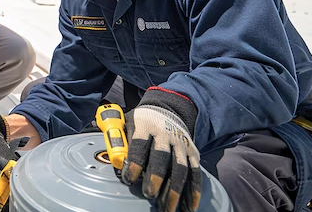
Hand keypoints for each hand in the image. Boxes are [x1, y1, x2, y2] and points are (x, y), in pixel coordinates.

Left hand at [121, 89, 201, 211]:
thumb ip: (119, 140)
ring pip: (181, 168)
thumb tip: (116, 161)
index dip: (135, 162)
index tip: (129, 178)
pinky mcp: (193, 152)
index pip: (140, 144)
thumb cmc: (140, 124)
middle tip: (149, 194)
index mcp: (145, 125)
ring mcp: (181, 143)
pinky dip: (194, 191)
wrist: (165, 110)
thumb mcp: (125, 123)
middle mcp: (165, 133)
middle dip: (156, 177)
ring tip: (168, 209)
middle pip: (162, 157)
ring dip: (175, 190)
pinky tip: (189, 207)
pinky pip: (195, 173)